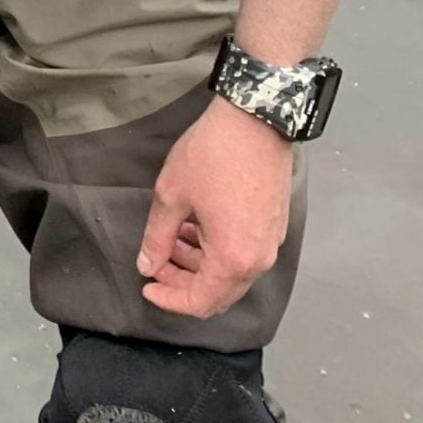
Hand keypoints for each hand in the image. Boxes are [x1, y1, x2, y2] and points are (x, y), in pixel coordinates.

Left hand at [136, 95, 293, 319]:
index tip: (148, 286)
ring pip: (232, 272)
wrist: (256, 119)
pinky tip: (196, 224)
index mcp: (233, 258)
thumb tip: (147, 264)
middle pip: (219, 292)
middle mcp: (258, 258)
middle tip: (157, 263)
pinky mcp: (274, 224)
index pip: (200, 302)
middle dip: (183, 283)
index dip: (170, 300)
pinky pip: (244, 253)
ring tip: (172, 236)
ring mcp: (271, 242)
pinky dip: (217, 249)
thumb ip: (157, 237)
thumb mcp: (172, 195)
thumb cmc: (213, 155)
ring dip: (199, 263)